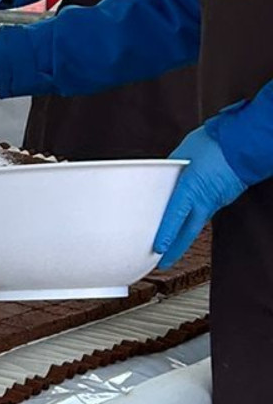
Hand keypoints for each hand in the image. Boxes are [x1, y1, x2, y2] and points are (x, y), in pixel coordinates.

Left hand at [153, 125, 248, 267]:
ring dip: (185, 234)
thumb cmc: (215, 144)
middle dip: (175, 249)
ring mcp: (217, 200)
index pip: (175, 218)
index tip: (158, 250)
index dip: (166, 235)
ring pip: (198, 222)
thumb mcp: (182, 155)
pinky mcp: (224, 196)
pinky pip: (207, 210)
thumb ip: (171, 169)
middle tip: (164, 262)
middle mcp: (206, 199)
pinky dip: (196, 217)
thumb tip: (164, 176)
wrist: (245, 141)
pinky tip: (189, 218)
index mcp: (191, 189)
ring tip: (171, 245)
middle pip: (188, 231)